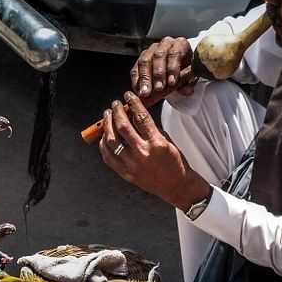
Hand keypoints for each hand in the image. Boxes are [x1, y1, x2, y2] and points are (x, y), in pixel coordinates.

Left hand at [99, 91, 210, 211]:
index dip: (133, 103)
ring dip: (107, 126)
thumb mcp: (166, 140)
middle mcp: (142, 153)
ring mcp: (132, 165)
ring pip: (111, 141)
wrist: (176, 186)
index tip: (128, 96)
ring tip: (108, 117)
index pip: (141, 117)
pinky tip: (105, 135)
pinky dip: (104, 144)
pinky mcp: (125, 174)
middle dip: (117, 112)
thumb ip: (150, 128)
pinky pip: (108, 157)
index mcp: (156, 143)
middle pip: (123, 127)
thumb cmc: (174, 161)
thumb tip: (134, 115)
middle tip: (115, 104)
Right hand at [131, 37, 195, 97]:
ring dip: (145, 79)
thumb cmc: (184, 70)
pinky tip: (139, 91)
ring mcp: (151, 50)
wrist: (176, 69)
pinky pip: (135, 69)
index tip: (172, 83)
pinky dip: (136, 81)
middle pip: (158, 56)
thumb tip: (187, 91)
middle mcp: (165, 44)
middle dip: (158, 74)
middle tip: (158, 89)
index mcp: (180, 44)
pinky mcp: (140, 59)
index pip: (175, 53)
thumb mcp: (189, 76)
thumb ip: (187, 83)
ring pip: (145, 62)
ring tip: (146, 93)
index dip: (173, 68)